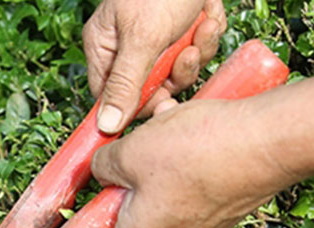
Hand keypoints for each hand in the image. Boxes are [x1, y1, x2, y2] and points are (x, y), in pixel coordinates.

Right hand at [83, 0, 226, 133]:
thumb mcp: (142, 38)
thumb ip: (125, 84)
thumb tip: (105, 127)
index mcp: (105, 46)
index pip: (111, 96)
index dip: (137, 105)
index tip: (161, 105)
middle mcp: (129, 46)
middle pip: (151, 88)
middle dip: (176, 73)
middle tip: (187, 56)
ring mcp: (159, 39)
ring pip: (180, 71)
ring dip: (197, 52)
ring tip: (200, 28)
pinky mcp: (185, 32)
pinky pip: (199, 51)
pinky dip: (208, 34)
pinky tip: (207, 15)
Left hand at [92, 98, 296, 227]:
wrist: (270, 142)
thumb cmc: (198, 150)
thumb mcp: (130, 150)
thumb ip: (103, 166)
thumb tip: (102, 171)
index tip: (89, 202)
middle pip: (133, 221)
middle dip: (127, 183)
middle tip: (128, 151)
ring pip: (163, 197)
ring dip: (156, 164)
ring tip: (163, 129)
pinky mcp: (224, 208)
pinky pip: (191, 186)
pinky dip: (185, 160)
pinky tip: (190, 129)